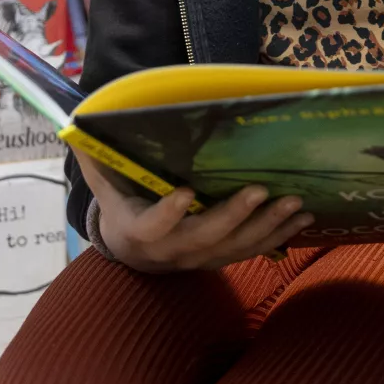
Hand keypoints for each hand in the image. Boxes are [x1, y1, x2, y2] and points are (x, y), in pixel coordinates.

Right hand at [77, 154, 312, 272]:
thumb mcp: (105, 187)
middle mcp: (173, 251)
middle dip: (235, 216)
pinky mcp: (222, 259)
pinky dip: (280, 235)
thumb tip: (78, 124)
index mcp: (140, 231)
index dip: (168, 213)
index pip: (153, 225)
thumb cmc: (122, 208)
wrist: (134, 255)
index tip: (185, 192)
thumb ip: (97, 159)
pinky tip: (304, 218)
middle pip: (206, 238)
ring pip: (236, 248)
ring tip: (295, 203)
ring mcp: (201, 258)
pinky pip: (253, 251)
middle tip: (261, 190)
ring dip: (268, 226)